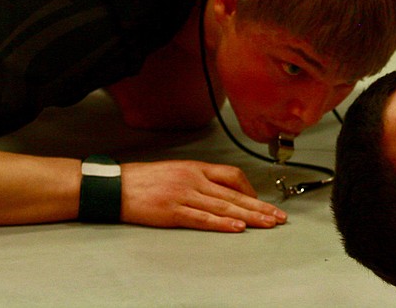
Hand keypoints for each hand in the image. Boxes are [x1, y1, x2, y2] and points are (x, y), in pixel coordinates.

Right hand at [120, 160, 286, 232]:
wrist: (116, 186)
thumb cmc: (145, 180)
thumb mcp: (177, 171)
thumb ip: (200, 179)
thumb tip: (222, 191)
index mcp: (197, 168)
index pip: (233, 176)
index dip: (250, 190)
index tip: (261, 202)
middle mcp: (195, 180)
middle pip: (235, 194)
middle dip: (260, 207)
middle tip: (279, 216)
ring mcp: (184, 195)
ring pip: (224, 207)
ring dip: (249, 217)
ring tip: (267, 224)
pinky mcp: (173, 212)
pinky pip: (203, 219)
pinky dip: (222, 224)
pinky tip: (237, 228)